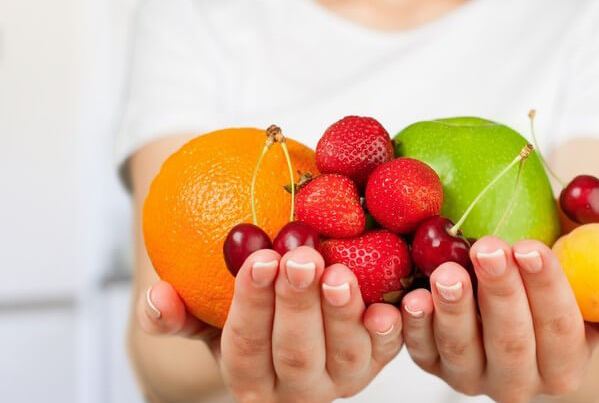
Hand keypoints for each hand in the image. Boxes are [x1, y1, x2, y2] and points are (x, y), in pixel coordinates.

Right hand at [137, 246, 403, 401]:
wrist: (291, 327)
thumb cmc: (247, 319)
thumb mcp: (207, 319)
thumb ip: (176, 315)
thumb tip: (156, 297)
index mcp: (251, 380)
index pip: (245, 347)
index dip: (252, 305)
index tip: (260, 260)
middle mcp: (298, 390)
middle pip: (296, 353)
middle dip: (298, 305)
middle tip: (301, 258)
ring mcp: (343, 378)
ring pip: (345, 356)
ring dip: (342, 314)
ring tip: (339, 272)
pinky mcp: (378, 361)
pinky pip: (390, 350)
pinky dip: (390, 330)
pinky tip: (392, 302)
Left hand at [400, 236, 598, 401]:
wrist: (525, 293)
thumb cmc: (571, 282)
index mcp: (566, 366)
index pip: (561, 329)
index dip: (548, 289)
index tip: (532, 248)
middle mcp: (520, 382)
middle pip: (511, 342)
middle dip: (500, 293)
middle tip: (490, 248)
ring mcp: (472, 376)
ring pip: (463, 350)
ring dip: (454, 311)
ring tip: (448, 272)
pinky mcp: (434, 364)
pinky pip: (422, 350)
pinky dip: (415, 327)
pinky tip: (413, 298)